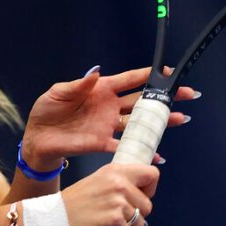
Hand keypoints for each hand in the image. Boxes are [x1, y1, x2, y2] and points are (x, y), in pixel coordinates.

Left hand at [20, 66, 197, 169]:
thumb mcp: (58, 93)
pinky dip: (140, 150)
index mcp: (101, 89)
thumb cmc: (47, 111)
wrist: (38, 137)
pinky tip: (157, 153)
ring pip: (139, 122)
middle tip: (186, 94)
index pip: (130, 79)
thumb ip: (78, 84)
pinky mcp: (102, 143)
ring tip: (180, 118)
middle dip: (164, 97)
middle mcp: (109, 106)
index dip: (149, 75)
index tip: (169, 72)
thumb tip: (95, 72)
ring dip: (159, 122)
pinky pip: (124, 146)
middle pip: (142, 100)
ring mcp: (108, 125)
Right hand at [61, 162, 158, 225]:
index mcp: (116, 172)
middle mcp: (119, 185)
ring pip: (140, 224)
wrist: (54, 218)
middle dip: (137, 215)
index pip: (151, 174)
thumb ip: (118, 182)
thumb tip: (141, 192)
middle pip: (147, 205)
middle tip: (120, 219)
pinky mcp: (114, 224)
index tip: (141, 197)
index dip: (149, 188)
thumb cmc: (74, 202)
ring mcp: (117, 205)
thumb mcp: (97, 181)